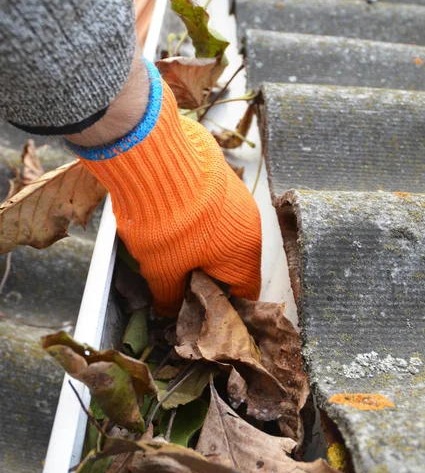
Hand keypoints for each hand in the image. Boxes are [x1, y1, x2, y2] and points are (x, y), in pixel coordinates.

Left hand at [67, 60, 261, 314]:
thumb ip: (170, 297)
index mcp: (245, 254)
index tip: (201, 313)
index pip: (245, 293)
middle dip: (207, 275)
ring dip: (200, 245)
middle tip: (177, 283)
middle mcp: (249, 224)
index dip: (223, 309)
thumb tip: (170, 311)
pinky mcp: (219, 176)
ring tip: (168, 250)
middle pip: (233, 261)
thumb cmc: (168, 226)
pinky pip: (211, 209)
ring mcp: (237, 196)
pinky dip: (195, 221)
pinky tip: (170, 220)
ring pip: (221, 233)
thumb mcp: (163, 271)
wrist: (158, 159)